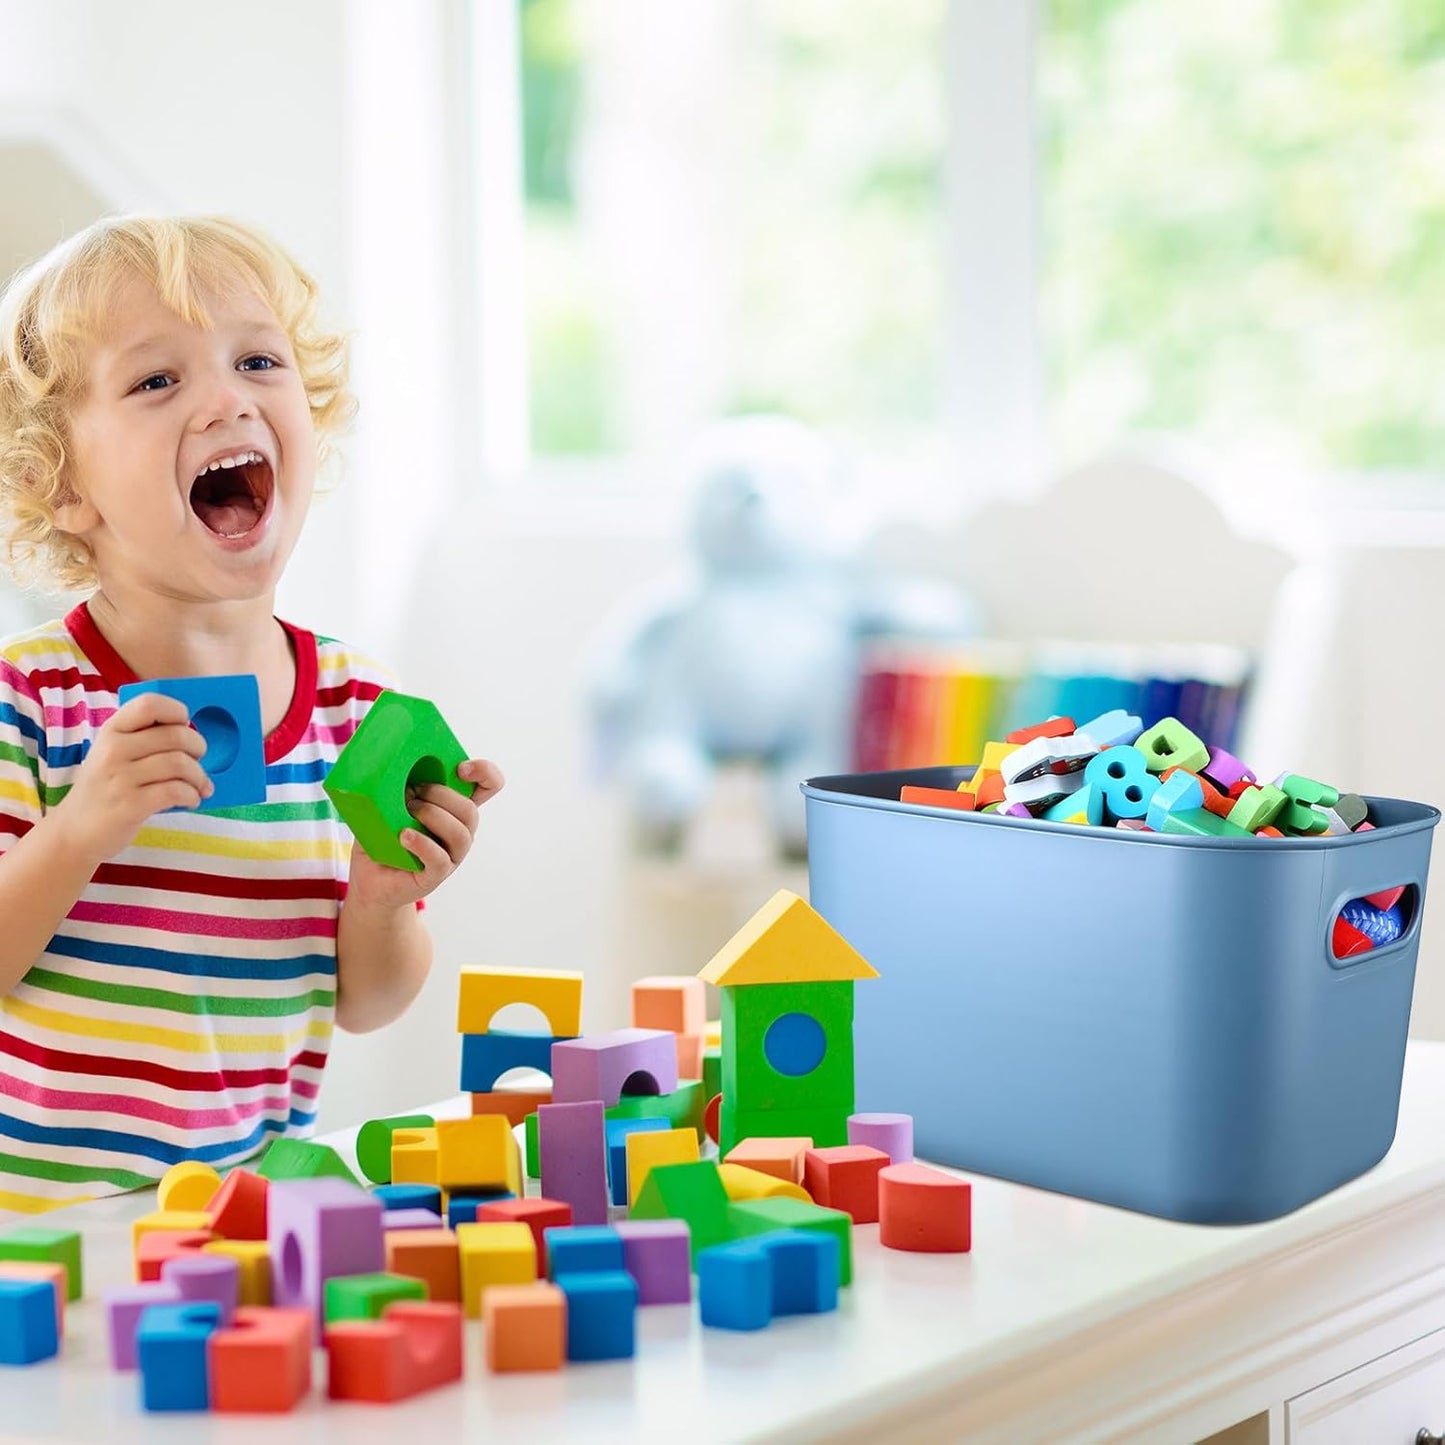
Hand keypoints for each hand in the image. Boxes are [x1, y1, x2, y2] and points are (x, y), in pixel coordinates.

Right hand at [55, 693, 212, 862]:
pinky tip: (191, 800)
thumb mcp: (113, 754)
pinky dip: (192, 795)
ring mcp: (120, 778)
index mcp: (112, 731)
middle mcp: (113, 750)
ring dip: (199, 776)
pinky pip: (176, 791)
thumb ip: (145, 740)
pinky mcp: (129, 805)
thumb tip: (196, 737)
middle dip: (198, 747)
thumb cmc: (105, 789)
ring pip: (180, 764)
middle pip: (176, 735)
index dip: (176, 711)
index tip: (184, 725)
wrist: (73, 832)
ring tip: (199, 786)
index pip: (149, 703)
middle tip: (199, 759)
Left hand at [344, 758, 503, 911]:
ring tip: (406, 813)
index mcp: (454, 809)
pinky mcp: (435, 875)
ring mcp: (450, 855)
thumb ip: (397, 784)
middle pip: (470, 810)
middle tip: (411, 793)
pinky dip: (421, 843)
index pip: (488, 786)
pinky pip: (439, 859)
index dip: (485, 773)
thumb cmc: (380, 837)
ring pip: (461, 834)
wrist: (369, 879)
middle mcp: (459, 831)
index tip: (461, 768)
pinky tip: (403, 835)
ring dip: (433, 817)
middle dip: (441, 795)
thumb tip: (391, 762)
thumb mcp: (388, 803)